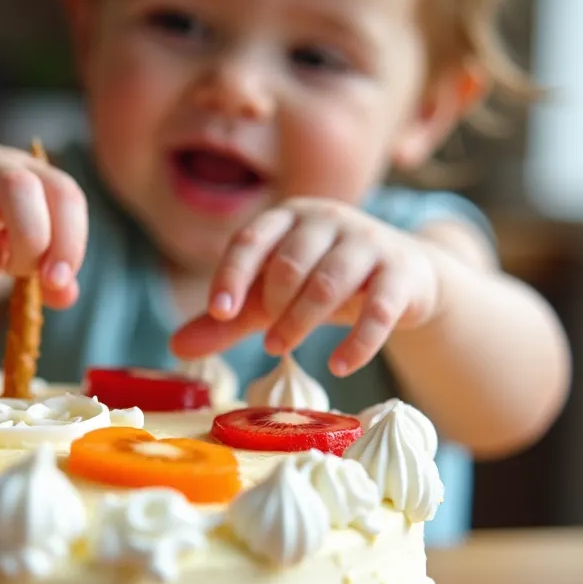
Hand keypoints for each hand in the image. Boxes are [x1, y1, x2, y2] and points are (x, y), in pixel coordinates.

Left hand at [171, 198, 442, 375]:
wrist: (406, 277)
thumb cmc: (325, 282)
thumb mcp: (273, 298)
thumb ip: (230, 319)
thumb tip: (175, 347)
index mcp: (288, 217)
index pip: (251, 240)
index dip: (232, 275)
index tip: (217, 311)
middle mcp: (328, 219)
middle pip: (291, 263)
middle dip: (273, 306)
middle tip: (267, 342)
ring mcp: (368, 242)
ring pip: (330, 282)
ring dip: (303, 321)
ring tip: (282, 350)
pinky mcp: (401, 272)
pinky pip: (379, 309)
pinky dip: (358, 342)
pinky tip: (339, 366)